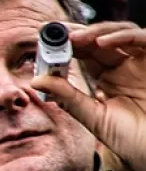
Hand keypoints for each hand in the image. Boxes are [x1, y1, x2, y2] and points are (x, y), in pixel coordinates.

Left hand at [32, 22, 145, 170]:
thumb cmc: (130, 139)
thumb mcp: (94, 117)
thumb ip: (67, 98)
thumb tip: (35, 81)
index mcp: (108, 79)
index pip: (85, 54)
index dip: (67, 46)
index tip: (45, 43)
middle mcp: (125, 67)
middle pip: (99, 40)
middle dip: (77, 35)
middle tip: (57, 34)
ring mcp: (141, 63)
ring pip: (119, 33)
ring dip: (96, 31)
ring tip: (74, 38)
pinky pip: (142, 39)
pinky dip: (122, 36)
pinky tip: (101, 41)